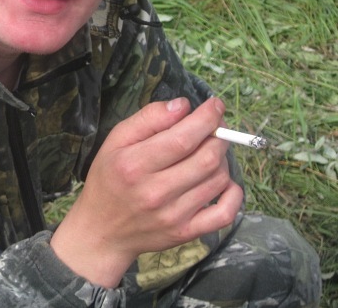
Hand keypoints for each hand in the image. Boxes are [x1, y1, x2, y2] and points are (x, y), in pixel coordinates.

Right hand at [50, 96, 243, 286]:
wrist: (103, 230)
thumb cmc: (108, 179)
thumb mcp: (115, 141)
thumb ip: (148, 119)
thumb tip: (183, 106)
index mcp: (134, 164)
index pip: (183, 138)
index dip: (207, 118)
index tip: (215, 105)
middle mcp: (155, 192)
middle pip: (206, 158)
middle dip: (219, 136)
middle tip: (214, 128)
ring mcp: (173, 215)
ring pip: (218, 180)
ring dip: (222, 159)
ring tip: (210, 152)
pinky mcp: (186, 233)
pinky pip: (225, 213)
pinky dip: (234, 194)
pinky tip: (224, 182)